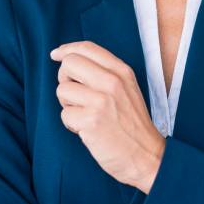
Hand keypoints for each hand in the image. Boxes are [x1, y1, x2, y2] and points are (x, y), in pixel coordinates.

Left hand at [50, 41, 164, 193]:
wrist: (147, 155)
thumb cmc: (132, 123)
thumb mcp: (127, 88)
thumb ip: (105, 72)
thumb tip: (68, 58)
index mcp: (122, 71)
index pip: (87, 48)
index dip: (67, 49)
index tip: (56, 55)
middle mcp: (112, 82)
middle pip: (69, 63)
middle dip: (64, 78)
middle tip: (75, 94)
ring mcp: (101, 101)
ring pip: (63, 90)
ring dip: (68, 105)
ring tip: (86, 115)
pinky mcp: (91, 121)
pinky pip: (65, 115)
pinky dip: (72, 125)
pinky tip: (88, 129)